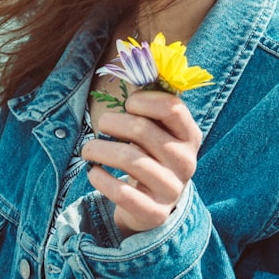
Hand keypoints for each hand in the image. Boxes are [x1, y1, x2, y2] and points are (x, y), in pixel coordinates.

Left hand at [82, 90, 201, 236]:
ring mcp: (172, 189)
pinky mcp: (154, 212)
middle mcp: (186, 162)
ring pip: (129, 160)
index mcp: (190, 136)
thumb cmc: (151, 154)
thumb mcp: (158, 131)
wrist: (155, 202)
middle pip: (143, 131)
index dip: (144, 100)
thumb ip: (150, 104)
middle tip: (100, 124)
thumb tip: (133, 65)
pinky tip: (93, 172)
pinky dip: (100, 179)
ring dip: (99, 149)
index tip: (127, 105)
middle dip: (112, 123)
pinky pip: (122, 193)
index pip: (172, 107)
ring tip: (88, 149)